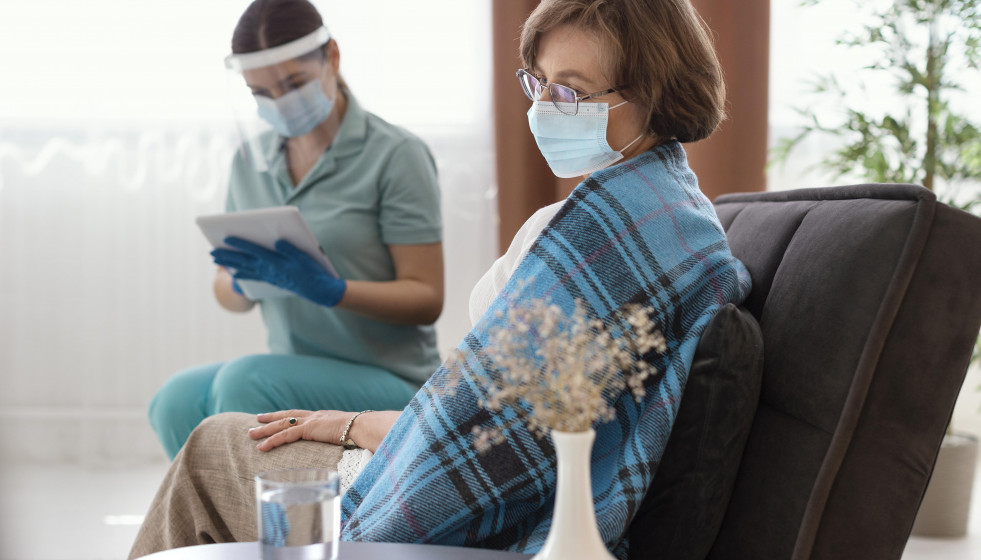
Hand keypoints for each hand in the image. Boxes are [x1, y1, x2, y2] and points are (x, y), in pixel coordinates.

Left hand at [211, 237, 345, 306]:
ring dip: (230, 263)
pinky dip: (242, 274)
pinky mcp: (271, 280)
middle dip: (227, 255)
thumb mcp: (304, 256)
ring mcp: (269, 276)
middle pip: (244, 260)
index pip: (254, 250)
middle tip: (211, 252)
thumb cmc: (312, 270)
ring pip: (245, 268)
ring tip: (216, 259)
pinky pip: (253, 277)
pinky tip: (234, 273)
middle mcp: (269, 270)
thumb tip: (277, 241)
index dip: (240, 243)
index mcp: (276, 261)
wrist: (317, 290)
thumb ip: (290, 248)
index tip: (226, 237)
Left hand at [248, 409, 351, 451]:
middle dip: (270, 418)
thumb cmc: (360, 433)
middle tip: (256, 420)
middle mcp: (314, 416)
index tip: (276, 416)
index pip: (300, 415)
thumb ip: (341, 439)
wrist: (363, 427)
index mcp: (322, 417)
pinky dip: (272, 441)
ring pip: (281, 425)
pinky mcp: (308, 429)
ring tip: (251, 434)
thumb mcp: (347, 435)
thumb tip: (344, 448)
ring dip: (264, 430)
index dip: (286, 415)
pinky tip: (261, 447)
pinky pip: (285, 435)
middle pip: (287, 415)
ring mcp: (310, 421)